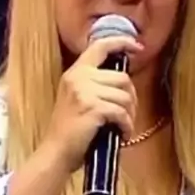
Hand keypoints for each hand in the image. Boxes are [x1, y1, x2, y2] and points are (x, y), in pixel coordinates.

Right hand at [42, 36, 142, 173]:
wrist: (56, 152)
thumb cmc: (70, 131)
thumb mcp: (77, 99)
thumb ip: (95, 85)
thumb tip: (124, 84)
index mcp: (75, 72)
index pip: (100, 46)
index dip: (122, 42)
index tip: (137, 47)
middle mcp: (79, 77)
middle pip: (122, 78)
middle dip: (132, 98)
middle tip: (129, 115)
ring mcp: (85, 91)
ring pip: (125, 97)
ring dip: (130, 115)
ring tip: (124, 127)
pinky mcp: (93, 108)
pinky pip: (122, 113)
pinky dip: (127, 126)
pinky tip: (122, 135)